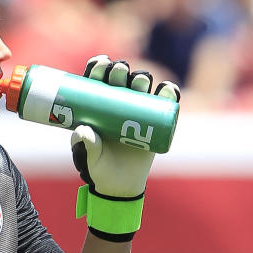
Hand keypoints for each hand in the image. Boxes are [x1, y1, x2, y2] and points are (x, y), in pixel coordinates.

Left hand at [71, 56, 180, 199]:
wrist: (119, 185)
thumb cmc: (99, 167)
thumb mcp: (87, 157)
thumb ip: (84, 145)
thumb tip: (83, 130)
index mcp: (98, 103)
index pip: (98, 77)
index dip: (99, 66)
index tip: (100, 67)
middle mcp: (119, 100)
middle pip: (121, 76)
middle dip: (120, 69)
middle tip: (118, 74)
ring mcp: (139, 108)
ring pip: (142, 84)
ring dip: (141, 77)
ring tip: (138, 83)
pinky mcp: (156, 118)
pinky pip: (165, 100)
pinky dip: (168, 91)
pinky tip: (166, 89)